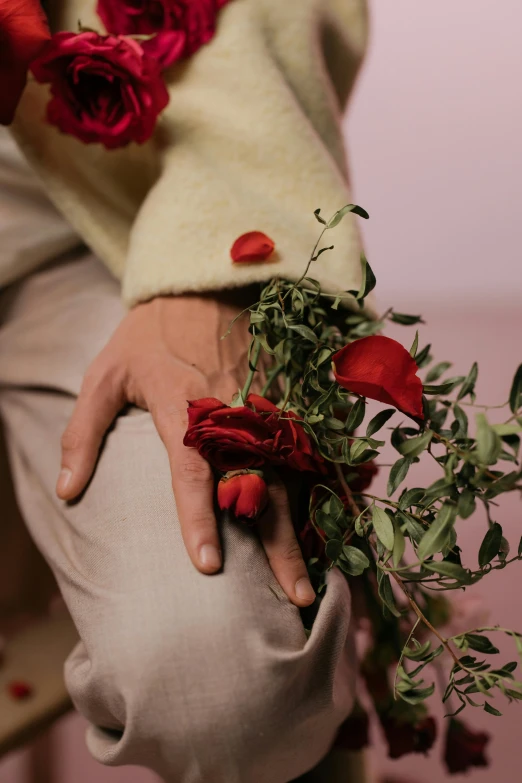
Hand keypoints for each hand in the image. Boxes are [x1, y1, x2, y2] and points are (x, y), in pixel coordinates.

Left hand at [56, 292, 315, 607]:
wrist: (201, 284)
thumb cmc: (147, 335)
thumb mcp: (103, 374)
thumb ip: (82, 433)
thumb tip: (65, 492)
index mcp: (183, 406)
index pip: (193, 471)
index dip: (199, 519)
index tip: (207, 566)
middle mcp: (231, 411)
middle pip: (257, 486)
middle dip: (277, 545)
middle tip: (292, 598)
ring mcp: (264, 406)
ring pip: (289, 475)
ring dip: (303, 529)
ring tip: (310, 579)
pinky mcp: (284, 399)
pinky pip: (306, 450)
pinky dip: (324, 486)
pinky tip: (335, 522)